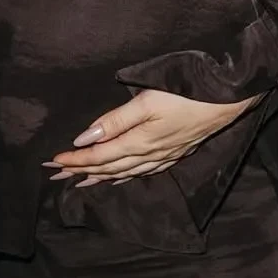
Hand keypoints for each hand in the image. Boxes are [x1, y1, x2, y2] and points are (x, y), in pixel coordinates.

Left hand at [44, 87, 260, 187]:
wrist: (225, 101)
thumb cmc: (184, 95)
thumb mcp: (146, 101)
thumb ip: (115, 121)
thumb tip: (85, 139)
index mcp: (139, 143)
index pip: (98, 156)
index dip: (74, 160)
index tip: (52, 161)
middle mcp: (148, 156)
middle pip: (107, 168)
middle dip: (79, 171)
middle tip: (55, 175)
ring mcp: (162, 157)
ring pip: (123, 173)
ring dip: (98, 177)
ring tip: (79, 181)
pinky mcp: (173, 154)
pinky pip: (140, 172)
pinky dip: (122, 176)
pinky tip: (118, 177)